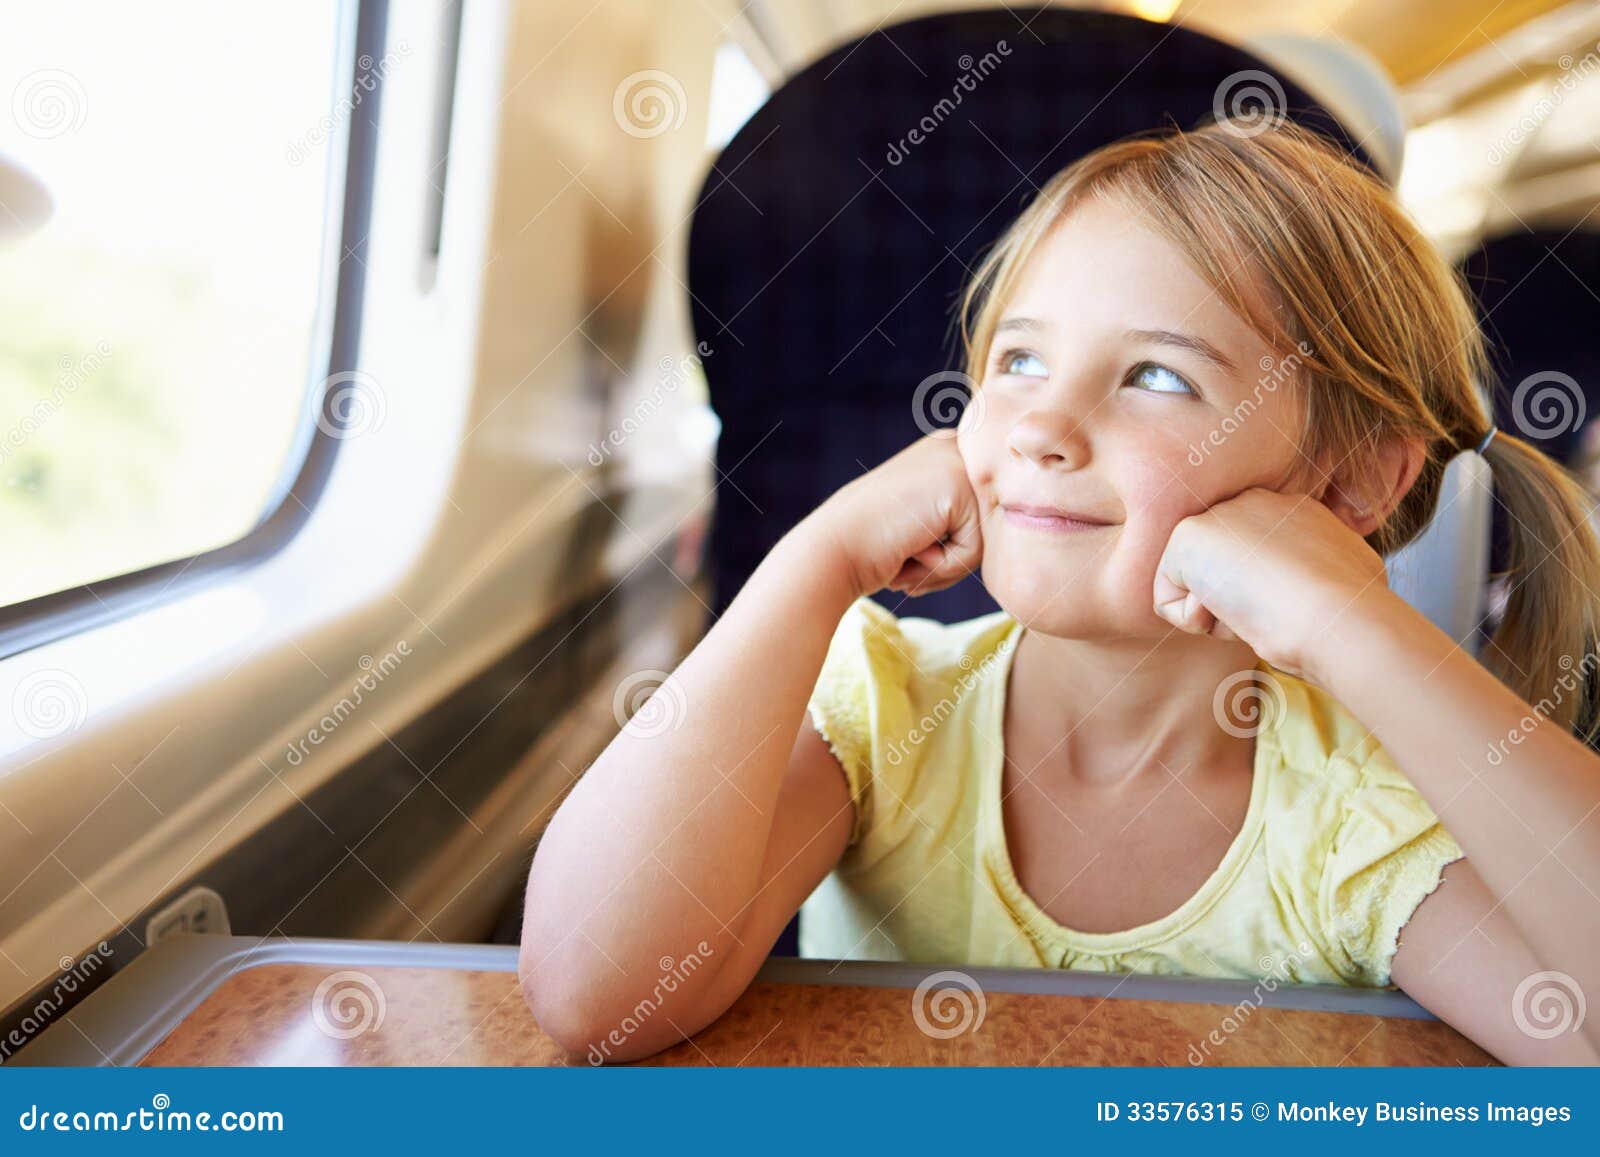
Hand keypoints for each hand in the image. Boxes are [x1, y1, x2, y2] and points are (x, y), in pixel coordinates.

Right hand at [804, 433, 983, 599]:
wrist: (833, 550)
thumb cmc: (870, 548)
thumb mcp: (919, 520)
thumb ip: (955, 517)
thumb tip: (1000, 529)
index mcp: (945, 450)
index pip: (978, 516)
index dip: (943, 548)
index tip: (903, 542)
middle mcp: (953, 446)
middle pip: (984, 526)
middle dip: (947, 557)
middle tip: (904, 553)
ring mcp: (957, 461)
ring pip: (984, 539)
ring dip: (945, 565)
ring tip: (907, 551)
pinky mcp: (959, 485)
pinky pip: (975, 549)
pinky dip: (943, 565)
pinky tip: (910, 549)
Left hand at [1151, 488, 1402, 682]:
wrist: (1337, 615)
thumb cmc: (1353, 610)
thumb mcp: (1348, 573)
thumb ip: (1319, 567)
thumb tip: (1322, 577)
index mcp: (1296, 510)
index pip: (1257, 559)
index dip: (1268, 595)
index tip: (1294, 606)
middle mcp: (1254, 501)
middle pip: (1223, 570)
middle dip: (1238, 600)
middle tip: (1274, 611)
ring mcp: (1217, 515)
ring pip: (1197, 586)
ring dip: (1219, 615)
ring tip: (1258, 611)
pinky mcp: (1186, 537)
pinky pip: (1168, 601)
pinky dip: (1194, 624)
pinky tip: (1230, 614)